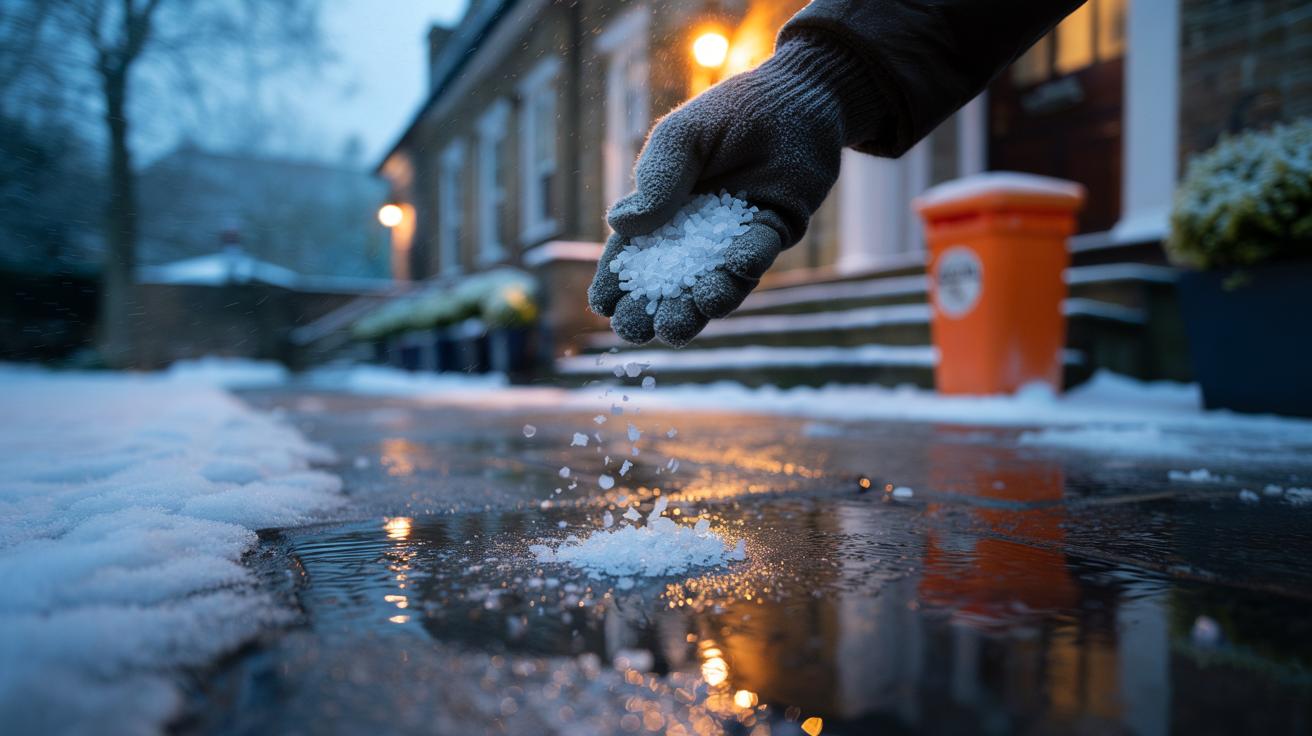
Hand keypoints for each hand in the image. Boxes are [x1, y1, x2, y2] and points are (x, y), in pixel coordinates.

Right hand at [589, 35, 869, 345]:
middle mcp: (699, 233)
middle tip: (636, 329)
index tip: (602, 305)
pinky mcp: (775, 232)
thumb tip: (617, 225)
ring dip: (696, 306)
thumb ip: (657, 181)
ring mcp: (736, 237)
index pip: (634, 254)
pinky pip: (757, 254)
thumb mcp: (681, 138)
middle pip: (671, 283)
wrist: (796, 93)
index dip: (616, 281)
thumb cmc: (730, 112)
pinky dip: (744, 265)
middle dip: (652, 309)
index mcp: (664, 211)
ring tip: (678, 324)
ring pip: (715, 282)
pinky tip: (731, 272)